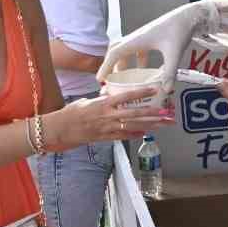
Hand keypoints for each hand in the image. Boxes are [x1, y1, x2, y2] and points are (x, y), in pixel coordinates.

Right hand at [52, 89, 173, 148]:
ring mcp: (108, 128)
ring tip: (163, 124)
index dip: (142, 92)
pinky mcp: (105, 137)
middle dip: (153, 114)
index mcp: (103, 103)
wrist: (59, 129)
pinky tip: (146, 133)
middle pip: (135, 114)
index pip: (126, 96)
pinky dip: (135, 134)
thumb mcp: (88, 100)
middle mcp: (108, 116)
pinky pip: (123, 136)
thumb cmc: (72, 112)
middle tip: (168, 113)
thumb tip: (111, 92)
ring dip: (150, 125)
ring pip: (133, 126)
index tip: (155, 89)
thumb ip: (102, 98)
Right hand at [98, 1, 218, 94]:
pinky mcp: (150, 37)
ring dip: (123, 63)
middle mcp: (136, 37)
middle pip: (116, 52)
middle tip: (109, 80)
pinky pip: (137, 50)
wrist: (188, 16)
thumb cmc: (179, 30)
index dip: (105, 67)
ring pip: (126, 50)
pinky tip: (145, 70)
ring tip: (124, 78)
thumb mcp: (174, 53)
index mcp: (137, 40)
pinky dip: (137, 60)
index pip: (114, 54)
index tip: (100, 79)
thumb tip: (165, 90)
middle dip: (111, 66)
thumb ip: (169, 72)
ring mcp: (143, 37)